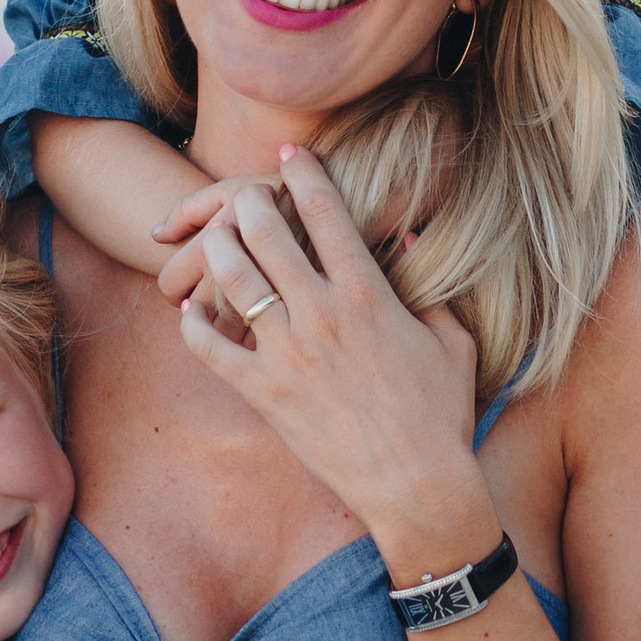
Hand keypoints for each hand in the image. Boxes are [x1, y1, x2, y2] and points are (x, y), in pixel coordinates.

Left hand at [177, 146, 485, 561]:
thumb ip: (428, 289)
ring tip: (214, 239)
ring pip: (232, 278)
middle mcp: (322, 315)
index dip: (304, 174)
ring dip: (217, 249)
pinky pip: (209, 348)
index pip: (328, 213)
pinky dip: (192, 321)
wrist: (418, 486)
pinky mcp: (263, 394)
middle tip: (242, 194)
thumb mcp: (452, 342)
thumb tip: (409, 240)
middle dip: (247, 201)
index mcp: (370, 295)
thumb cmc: (442, 416)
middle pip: (266, 233)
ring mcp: (287, 354)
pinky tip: (188, 307)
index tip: (291, 154)